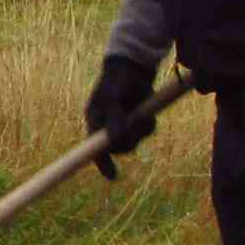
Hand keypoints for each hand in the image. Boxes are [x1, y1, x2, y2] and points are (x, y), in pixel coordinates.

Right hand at [83, 55, 159, 179]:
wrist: (134, 67)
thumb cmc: (116, 80)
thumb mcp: (112, 98)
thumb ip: (114, 120)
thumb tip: (116, 140)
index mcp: (95, 122)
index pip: (94, 149)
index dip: (102, 164)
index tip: (113, 176)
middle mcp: (108, 127)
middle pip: (118, 148)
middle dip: (130, 141)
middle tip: (138, 126)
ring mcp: (124, 125)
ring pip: (134, 141)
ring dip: (141, 131)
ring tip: (144, 115)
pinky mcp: (138, 122)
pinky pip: (145, 132)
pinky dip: (149, 125)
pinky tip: (148, 113)